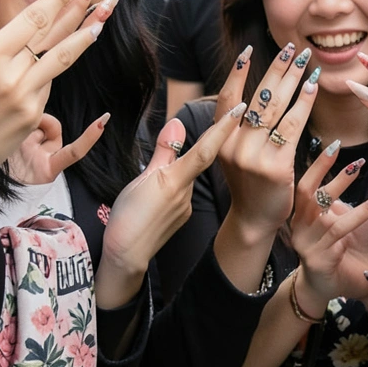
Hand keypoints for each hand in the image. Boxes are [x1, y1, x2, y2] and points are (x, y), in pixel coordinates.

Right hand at [0, 0, 110, 189]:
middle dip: (78, 10)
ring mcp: (24, 97)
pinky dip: (51, 71)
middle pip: (53, 35)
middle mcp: (10, 75)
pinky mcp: (32, 117)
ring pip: (60, 60)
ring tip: (101, 21)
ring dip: (83, 38)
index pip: (33, 19)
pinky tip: (55, 61)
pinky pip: (47, 87)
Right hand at [97, 102, 243, 305]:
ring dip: (179, 169)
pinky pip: (181, 190)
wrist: (126, 258)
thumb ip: (163, 153)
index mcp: (176, 180)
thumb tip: (177, 125)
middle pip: (198, 159)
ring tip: (157, 176)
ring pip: (187, 176)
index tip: (241, 108)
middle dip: (203, 143)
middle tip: (207, 124)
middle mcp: (186, 192)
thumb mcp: (141, 180)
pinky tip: (159, 192)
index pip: (206, 148)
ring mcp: (185, 206)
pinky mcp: (181, 215)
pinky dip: (175, 184)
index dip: (223, 128)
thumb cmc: (127, 218)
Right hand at [214, 43, 321, 235]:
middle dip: (277, 69)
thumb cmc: (249, 183)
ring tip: (306, 60)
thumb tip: (255, 92)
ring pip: (276, 108)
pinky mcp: (276, 167)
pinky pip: (293, 127)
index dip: (237, 73)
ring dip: (293, 79)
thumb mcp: (234, 154)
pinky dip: (304, 104)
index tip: (248, 51)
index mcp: (220, 140)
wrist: (254, 220)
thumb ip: (238, 127)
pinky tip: (312, 87)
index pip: (226, 98)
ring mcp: (253, 157)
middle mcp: (233, 145)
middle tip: (293, 48)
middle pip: (257, 97)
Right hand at [290, 142, 367, 305]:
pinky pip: (340, 234)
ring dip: (350, 196)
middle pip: (308, 196)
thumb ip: (338, 201)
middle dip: (328, 174)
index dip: (318, 165)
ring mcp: (307, 246)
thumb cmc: (346, 249)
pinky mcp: (319, 261)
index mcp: (301, 217)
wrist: (349, 285)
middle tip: (357, 162)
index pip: (304, 185)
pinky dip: (359, 215)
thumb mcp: (341, 219)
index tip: (334, 145)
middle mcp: (299, 229)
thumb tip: (347, 170)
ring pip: (327, 216)